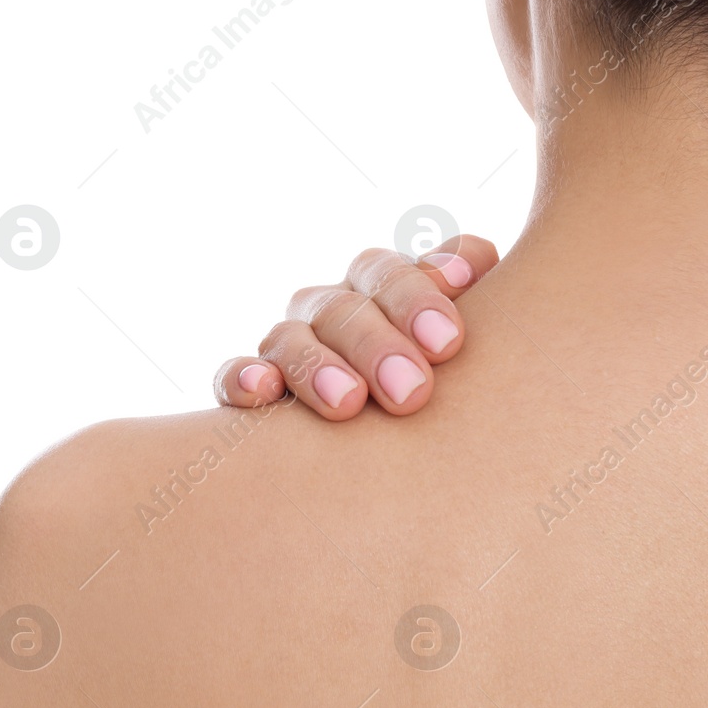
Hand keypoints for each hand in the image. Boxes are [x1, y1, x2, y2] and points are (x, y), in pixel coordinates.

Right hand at [213, 236, 499, 419]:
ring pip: (287, 339)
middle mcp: (328, 311)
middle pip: (342, 309)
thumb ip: (465, 284)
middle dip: (376, 347)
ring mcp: (285, 347)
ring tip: (347, 404)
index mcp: (378, 289)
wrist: (382, 447)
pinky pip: (230, 376)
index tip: (448, 341)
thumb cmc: (436, 372)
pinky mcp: (243, 389)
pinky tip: (262, 392)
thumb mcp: (453, 331)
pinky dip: (242, 379)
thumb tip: (477, 260)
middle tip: (411, 392)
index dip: (416, 299)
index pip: (388, 274)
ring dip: (315, 367)